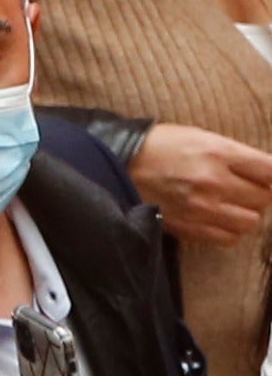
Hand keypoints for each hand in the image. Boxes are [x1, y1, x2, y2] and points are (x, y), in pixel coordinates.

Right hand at [129, 122, 271, 245]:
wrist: (119, 165)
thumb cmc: (161, 147)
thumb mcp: (200, 136)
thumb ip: (234, 155)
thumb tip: (264, 172)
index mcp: (218, 152)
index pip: (270, 171)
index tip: (269, 178)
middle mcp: (213, 181)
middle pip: (264, 199)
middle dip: (260, 194)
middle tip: (248, 189)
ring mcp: (201, 208)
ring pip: (250, 223)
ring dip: (247, 215)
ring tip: (234, 206)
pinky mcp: (189, 227)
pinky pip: (228, 238)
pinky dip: (231, 231)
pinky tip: (221, 219)